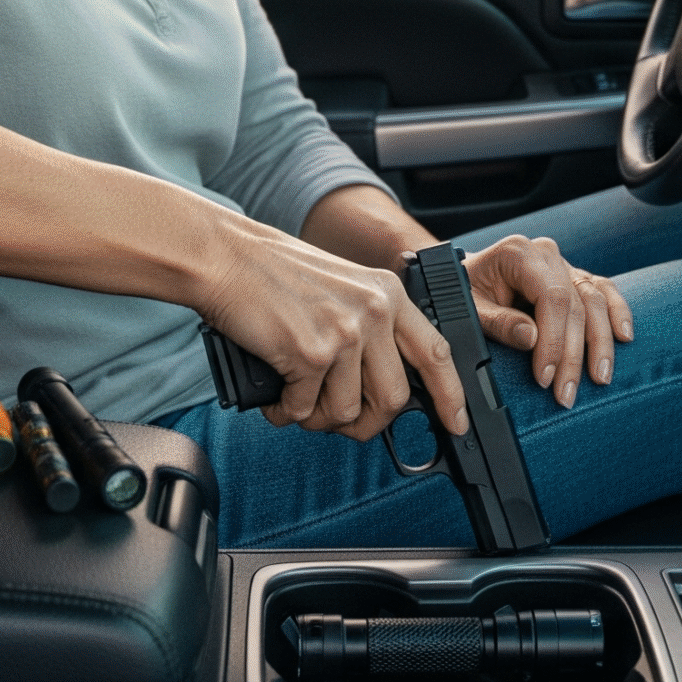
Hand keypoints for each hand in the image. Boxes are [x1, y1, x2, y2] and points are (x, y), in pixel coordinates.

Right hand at [196, 225, 467, 441]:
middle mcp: (374, 312)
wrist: (227, 258)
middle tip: (341, 421)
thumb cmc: (275, 274)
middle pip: (394, 399)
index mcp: (388, 294)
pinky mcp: (311, 354)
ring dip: (319, 418)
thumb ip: (372, 327)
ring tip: (298, 399)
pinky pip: (305, 410)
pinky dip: (287, 412)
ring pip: (348, 412)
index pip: (437, 353)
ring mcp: (345, 333)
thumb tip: (384, 386)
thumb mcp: (345, 288)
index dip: (450, 395)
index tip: (455, 422)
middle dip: (367, 423)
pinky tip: (277, 397)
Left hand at [460, 235, 632, 408]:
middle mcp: (546, 254)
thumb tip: (531, 339)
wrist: (466, 277)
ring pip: (595, 301)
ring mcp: (563, 264)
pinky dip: (617, 312)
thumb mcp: (469, 308)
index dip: (553, 341)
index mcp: (519, 254)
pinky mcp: (574, 277)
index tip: (545, 377)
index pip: (551, 297)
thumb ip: (498, 322)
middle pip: (575, 304)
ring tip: (600, 378)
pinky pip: (604, 291)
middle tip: (566, 394)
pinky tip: (624, 337)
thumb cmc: (465, 292)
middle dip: (574, 354)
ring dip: (601, 343)